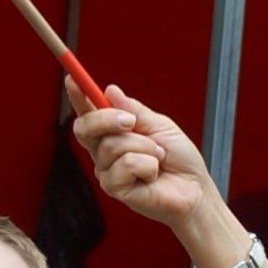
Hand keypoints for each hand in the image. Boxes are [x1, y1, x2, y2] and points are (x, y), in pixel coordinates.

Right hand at [69, 81, 216, 229]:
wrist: (195, 189)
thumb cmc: (178, 159)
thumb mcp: (159, 125)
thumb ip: (135, 110)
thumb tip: (111, 91)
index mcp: (112, 133)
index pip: (88, 113)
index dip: (78, 96)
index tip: (72, 79)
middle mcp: (103, 152)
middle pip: (84, 127)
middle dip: (107, 118)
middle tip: (132, 121)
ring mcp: (106, 171)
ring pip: (112, 145)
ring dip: (144, 146)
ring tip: (158, 157)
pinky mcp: (114, 189)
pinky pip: (125, 164)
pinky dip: (147, 165)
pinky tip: (153, 174)